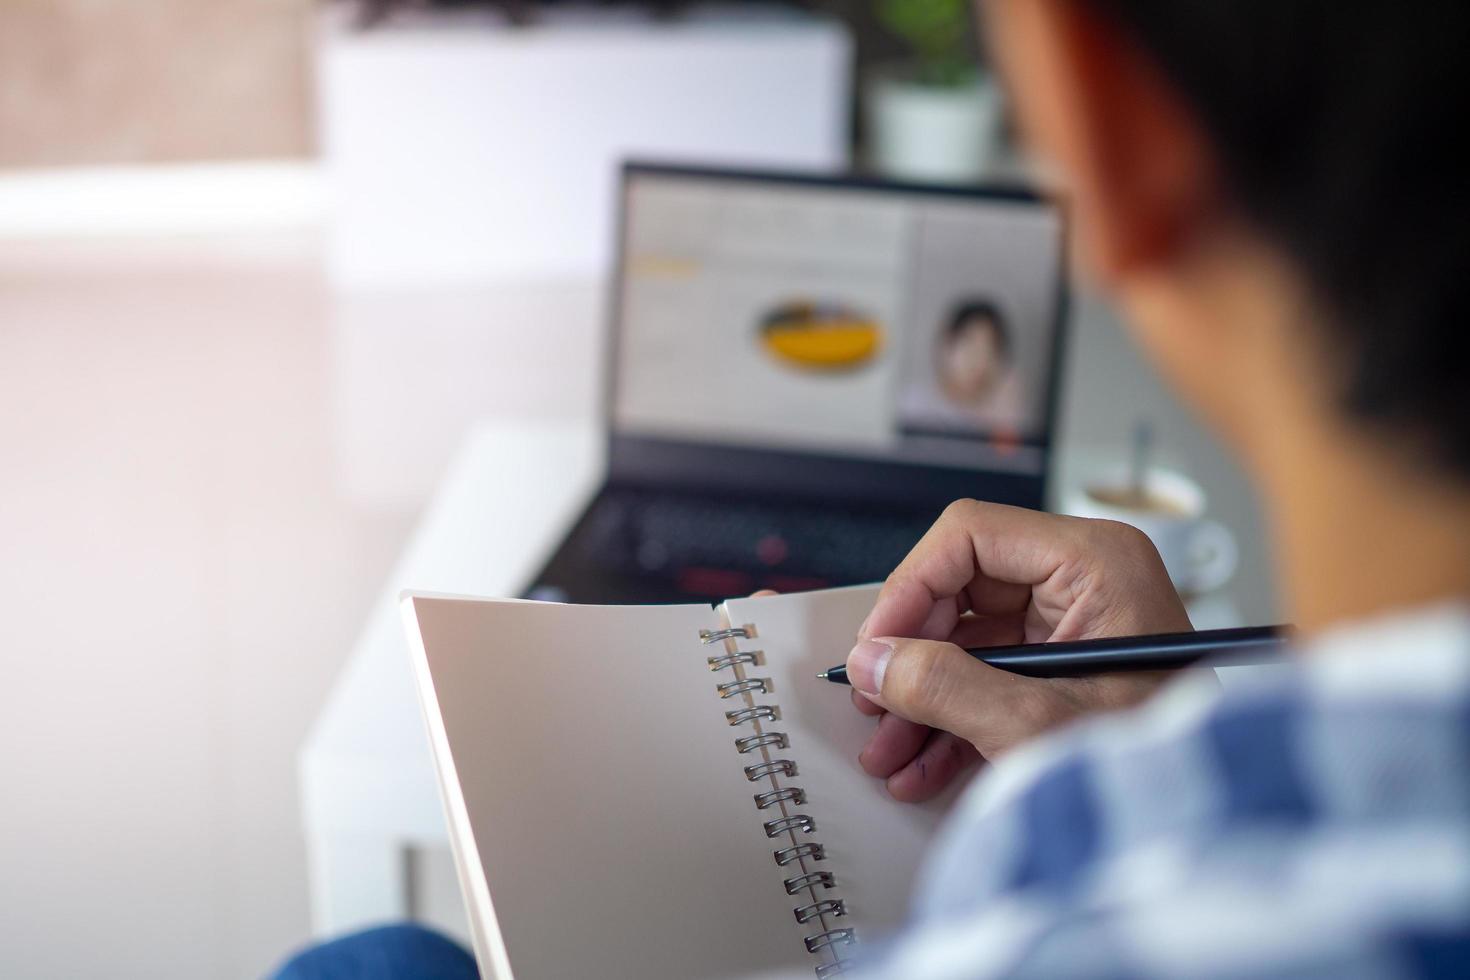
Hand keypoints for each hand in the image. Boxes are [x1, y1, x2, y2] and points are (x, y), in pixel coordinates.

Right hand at [848, 499, 1191, 801]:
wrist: (1209, 838)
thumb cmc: (1158, 773)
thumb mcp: (1034, 724)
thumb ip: (942, 686)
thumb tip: (873, 661)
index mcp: (1097, 562)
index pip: (969, 536)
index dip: (909, 588)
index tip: (877, 645)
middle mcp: (1088, 580)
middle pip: (962, 588)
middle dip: (912, 655)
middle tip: (874, 699)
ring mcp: (1077, 626)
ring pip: (968, 638)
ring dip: (923, 696)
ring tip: (890, 749)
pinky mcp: (1069, 669)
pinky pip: (990, 674)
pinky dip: (954, 716)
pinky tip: (924, 763)